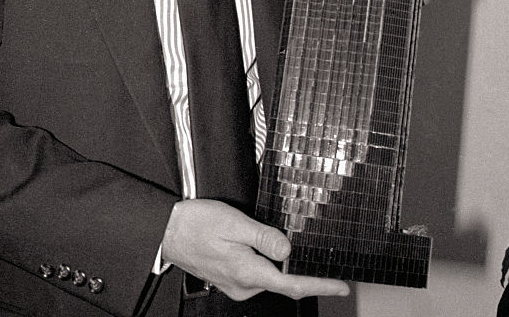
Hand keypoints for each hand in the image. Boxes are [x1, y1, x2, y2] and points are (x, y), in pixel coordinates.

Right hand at [161, 198, 349, 301]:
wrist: (168, 231)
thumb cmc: (198, 224)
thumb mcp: (235, 223)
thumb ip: (264, 237)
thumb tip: (289, 250)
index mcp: (249, 272)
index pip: (292, 285)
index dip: (320, 286)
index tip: (340, 286)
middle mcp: (244, 285)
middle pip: (282, 279)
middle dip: (296, 266)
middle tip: (302, 248)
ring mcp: (236, 285)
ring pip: (267, 274)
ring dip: (275, 260)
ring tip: (263, 234)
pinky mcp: (230, 278)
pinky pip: (255, 272)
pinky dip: (263, 261)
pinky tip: (255, 244)